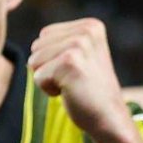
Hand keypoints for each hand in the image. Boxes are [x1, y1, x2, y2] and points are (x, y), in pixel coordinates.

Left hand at [29, 19, 131, 138]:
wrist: (108, 116)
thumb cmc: (88, 90)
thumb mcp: (80, 57)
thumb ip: (61, 43)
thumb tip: (35, 42)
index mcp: (90, 26)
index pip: (44, 36)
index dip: (52, 58)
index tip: (75, 69)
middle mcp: (86, 30)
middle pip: (36, 46)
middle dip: (47, 67)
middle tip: (74, 78)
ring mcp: (79, 45)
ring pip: (34, 61)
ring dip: (48, 79)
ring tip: (73, 84)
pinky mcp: (70, 62)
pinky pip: (37, 77)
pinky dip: (49, 90)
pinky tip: (71, 92)